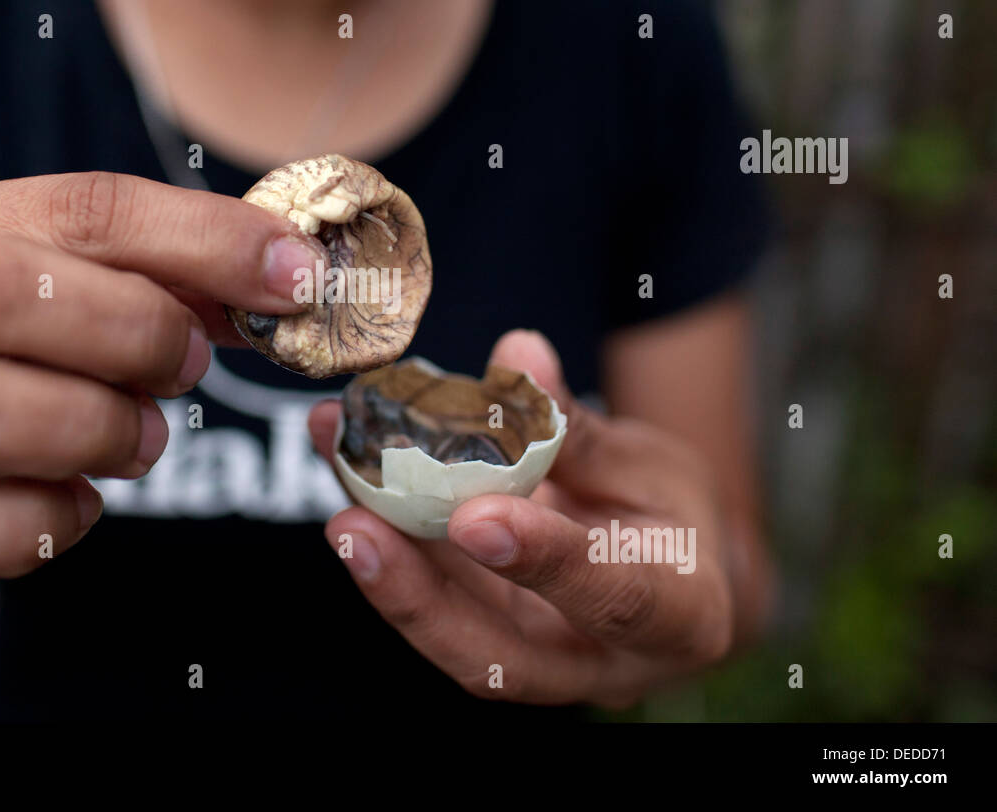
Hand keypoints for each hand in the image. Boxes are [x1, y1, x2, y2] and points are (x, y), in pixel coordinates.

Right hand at [0, 171, 322, 585]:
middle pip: (0, 289)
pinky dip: (44, 518)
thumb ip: (177, 274)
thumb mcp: (88, 287)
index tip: (297, 279)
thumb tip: (292, 279)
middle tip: (188, 367)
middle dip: (131, 331)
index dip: (206, 240)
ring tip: (139, 440)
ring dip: (89, 427)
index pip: (86, 206)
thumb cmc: (21, 350)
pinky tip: (78, 502)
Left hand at [308, 329, 733, 707]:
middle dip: (418, 598)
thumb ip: (578, 427)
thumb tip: (518, 353)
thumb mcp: (652, 465)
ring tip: (336, 473)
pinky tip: (344, 464)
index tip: (475, 517)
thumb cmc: (672, 516)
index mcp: (679, 615)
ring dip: (382, 564)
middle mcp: (598, 662)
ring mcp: (532, 659)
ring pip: (447, 632)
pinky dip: (382, 538)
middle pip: (500, 657)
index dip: (543, 559)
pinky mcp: (481, 636)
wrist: (670, 578)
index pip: (611, 598)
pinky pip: (427, 598)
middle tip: (354, 527)